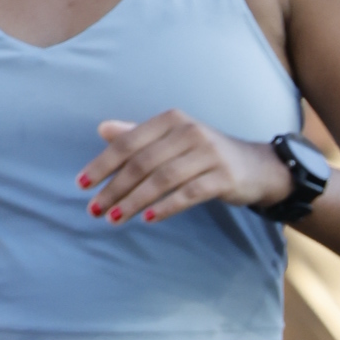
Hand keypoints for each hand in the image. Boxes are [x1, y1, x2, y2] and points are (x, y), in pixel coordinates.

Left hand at [80, 114, 285, 224]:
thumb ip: (138, 135)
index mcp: (171, 120)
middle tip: (94, 209)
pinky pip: (188, 194)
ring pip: (162, 179)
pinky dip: (165, 207)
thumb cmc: (206, 154)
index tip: (82, 184)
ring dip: (134, 201)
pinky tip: (146, 218)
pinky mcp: (224, 176)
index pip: (128, 143)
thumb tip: (102, 129)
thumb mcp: (172, 140)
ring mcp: (209, 153)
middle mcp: (189, 132)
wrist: (256, 167)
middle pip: (142, 162)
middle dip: (114, 188)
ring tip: (114, 218)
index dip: (102, 164)